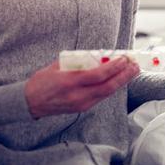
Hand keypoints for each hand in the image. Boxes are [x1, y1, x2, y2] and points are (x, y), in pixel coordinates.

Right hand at [24, 56, 139, 118]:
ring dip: (121, 82)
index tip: (124, 58)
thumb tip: (98, 56)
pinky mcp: (81, 108)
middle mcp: (77, 95)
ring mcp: (80, 104)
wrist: (29, 102)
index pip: (98, 75)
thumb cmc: (42, 80)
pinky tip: (118, 80)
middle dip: (124, 76)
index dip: (114, 67)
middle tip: (135, 66)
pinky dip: (111, 87)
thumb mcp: (59, 65)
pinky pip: (100, 97)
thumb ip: (79, 61)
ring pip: (106, 93)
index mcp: (70, 81)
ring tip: (132, 72)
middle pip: (107, 87)